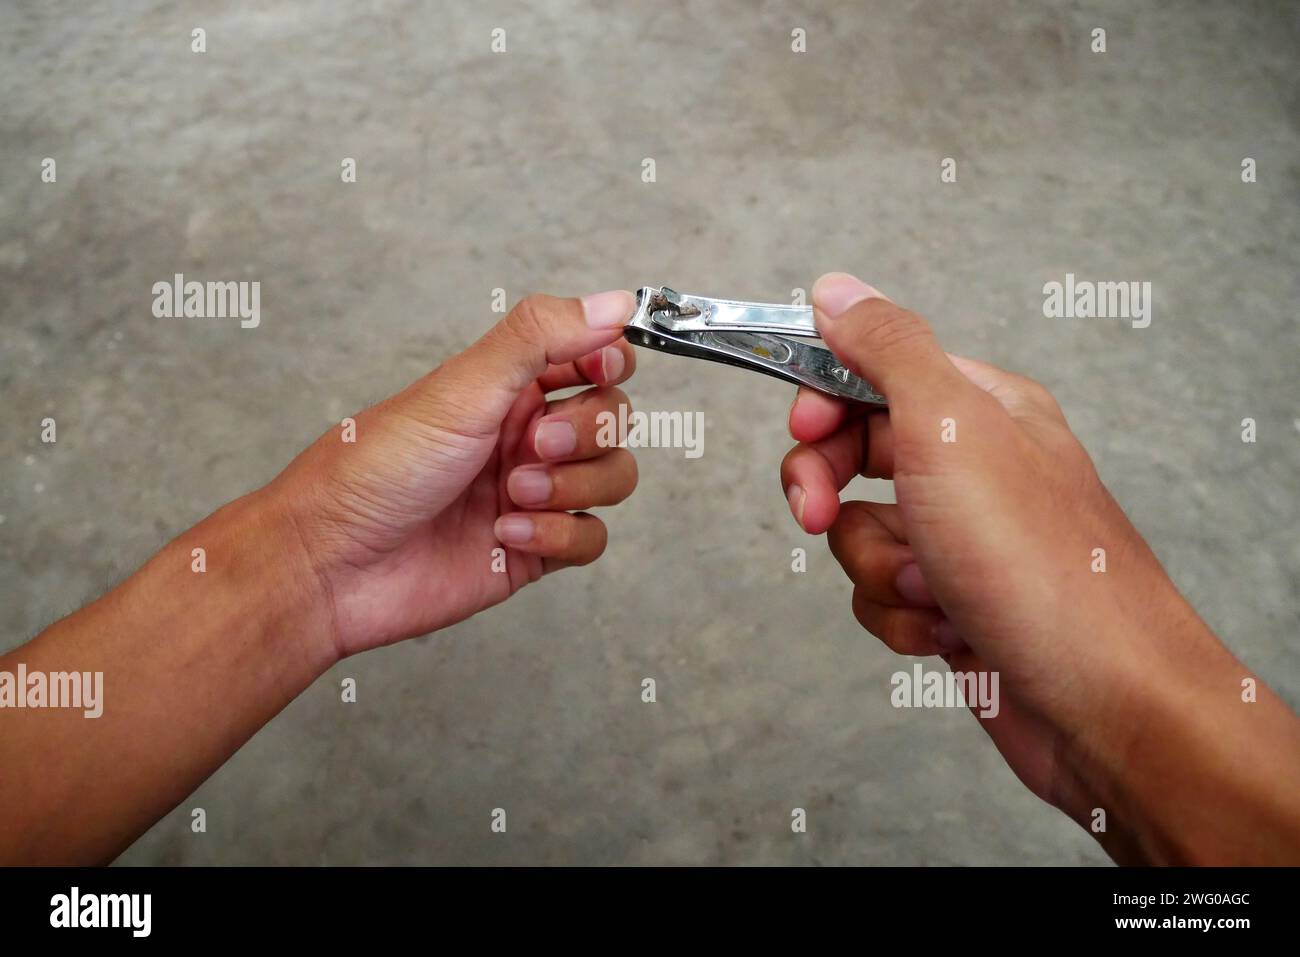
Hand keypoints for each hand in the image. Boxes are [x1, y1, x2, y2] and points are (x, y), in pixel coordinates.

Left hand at [266, 291, 638, 658]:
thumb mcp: (462, 387)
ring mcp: (533, 493)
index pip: (593, 356)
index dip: (610, 359)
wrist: (332, 564)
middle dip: (586, 433)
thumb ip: (542, 337)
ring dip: (573, 486)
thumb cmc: (375, 468)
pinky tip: (506, 535)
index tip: (600, 368)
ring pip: (611, 478)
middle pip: (613, 419)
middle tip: (535, 445)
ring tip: (515, 493)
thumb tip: (615, 302)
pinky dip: (559, 536)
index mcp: (508, 386)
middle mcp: (525, 435)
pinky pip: (590, 538)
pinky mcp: (534, 550)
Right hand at [781, 272, 1299, 862]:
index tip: (805, 429)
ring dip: (879, 570)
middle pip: (851, 458)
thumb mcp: (948, 427)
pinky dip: (900, 619)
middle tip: (820, 515)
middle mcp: (971, 469)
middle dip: (830, 494)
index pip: (872, 374)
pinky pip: (881, 598)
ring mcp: (961, 542)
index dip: (824, 402)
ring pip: (859, 537)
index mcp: (980, 408)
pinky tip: (948, 631)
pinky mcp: (952, 606)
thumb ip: (887, 349)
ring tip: (934, 589)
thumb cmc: (1041, 565)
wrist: (1101, 703)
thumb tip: (836, 290)